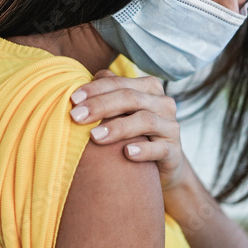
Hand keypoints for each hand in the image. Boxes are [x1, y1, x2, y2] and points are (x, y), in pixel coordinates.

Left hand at [70, 70, 187, 190]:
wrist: (162, 164)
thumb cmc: (134, 133)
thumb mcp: (120, 112)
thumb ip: (105, 94)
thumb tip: (78, 83)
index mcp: (149, 88)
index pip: (120, 82)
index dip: (95, 89)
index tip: (72, 100)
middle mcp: (163, 104)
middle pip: (131, 98)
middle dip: (101, 106)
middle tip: (76, 117)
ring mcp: (171, 127)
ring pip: (146, 120)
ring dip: (118, 127)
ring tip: (95, 137)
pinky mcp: (174, 151)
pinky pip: (160, 149)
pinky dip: (144, 150)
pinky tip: (127, 153)